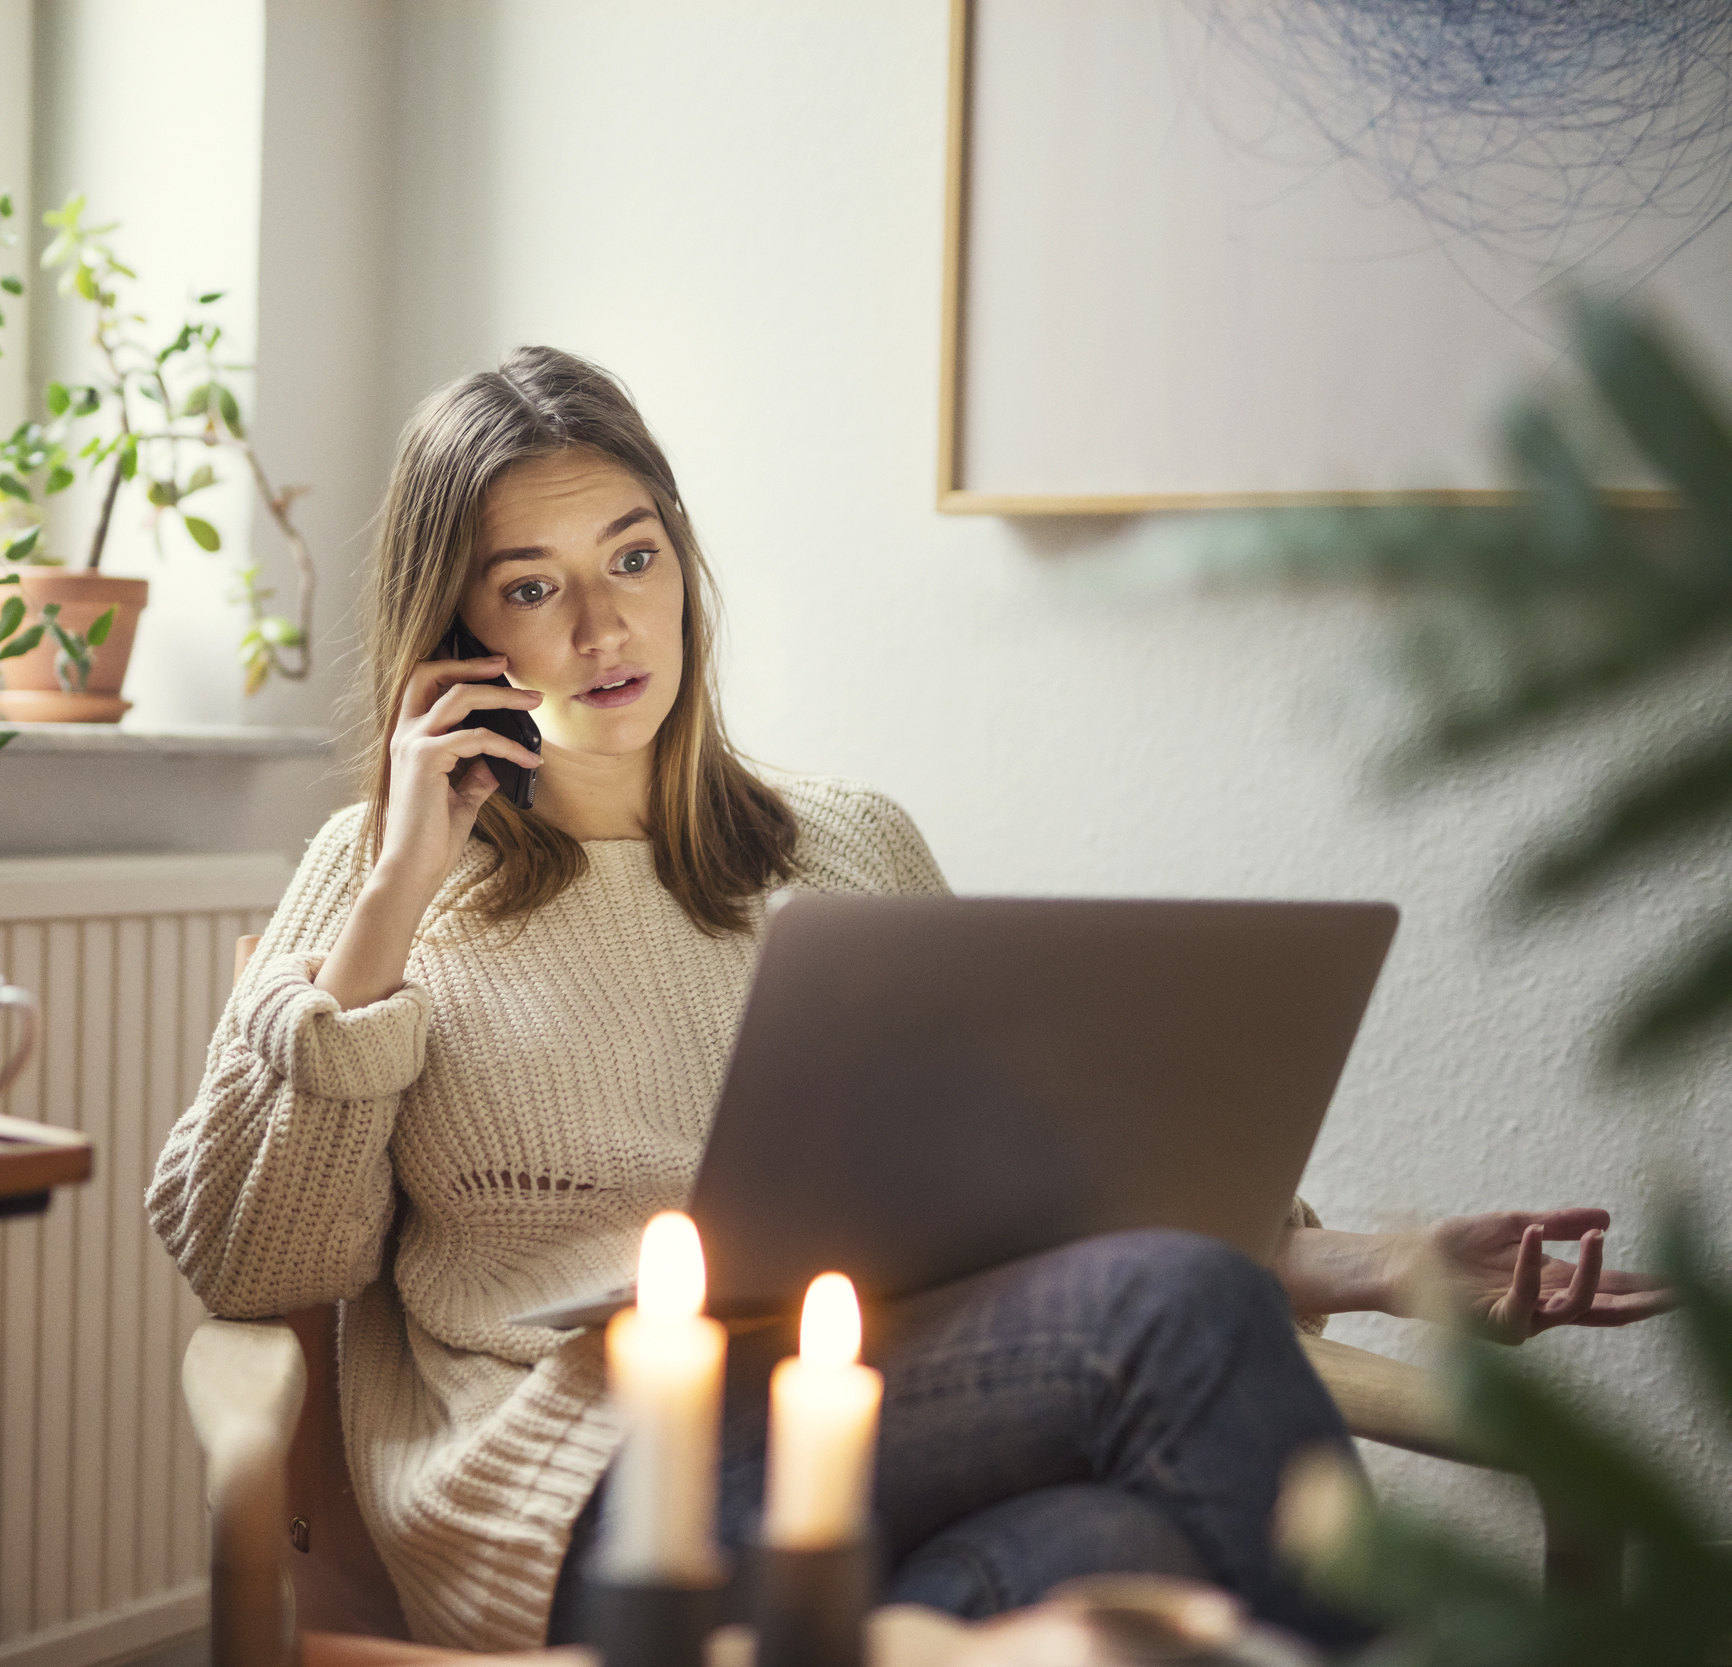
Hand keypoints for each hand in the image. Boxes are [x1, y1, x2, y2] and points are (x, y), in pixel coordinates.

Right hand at [375, 655, 543, 903]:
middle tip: (508, 664)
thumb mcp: (461, 799)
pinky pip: (477, 738)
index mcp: (409, 740)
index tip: (493, 666)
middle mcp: (405, 735)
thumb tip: (499, 761)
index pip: (425, 685)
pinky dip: (508, 746)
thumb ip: (476, 775)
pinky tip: (529, 759)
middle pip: (432, 674)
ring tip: (534, 701)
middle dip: (472, 663)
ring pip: (459, 697)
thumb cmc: (432, 838)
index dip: (455, 667)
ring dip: (502, 696)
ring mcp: (412, 744)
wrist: (412, 869)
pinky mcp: (426, 759)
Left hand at [1401, 1207, 1675, 1343]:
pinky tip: (1532, 1234)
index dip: (1641, 1285)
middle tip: (1678, 1292)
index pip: (1606, 1289)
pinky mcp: (1496, 1321)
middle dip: (1641, 1302)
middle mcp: (1543, 1307)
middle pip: (1604, 1310)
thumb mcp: (1512, 1225)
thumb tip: (1606, 1217)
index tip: (1678, 1281)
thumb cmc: (1453, 1247)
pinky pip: (1524, 1296)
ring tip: (1596, 1240)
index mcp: (1549, 1284)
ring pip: (1574, 1307)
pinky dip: (1529, 1263)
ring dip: (1591, 1273)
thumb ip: (1554, 1223)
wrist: (1403, 1260)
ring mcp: (1523, 1318)